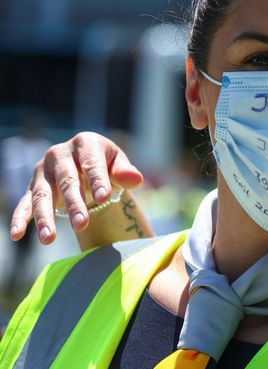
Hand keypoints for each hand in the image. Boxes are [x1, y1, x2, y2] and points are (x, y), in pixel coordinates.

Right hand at [10, 132, 143, 243]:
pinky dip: (19, 219)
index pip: (92, 164)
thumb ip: (125, 172)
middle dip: (74, 203)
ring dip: (45, 217)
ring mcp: (43, 171)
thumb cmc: (106, 164)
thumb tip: (136, 180)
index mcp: (85, 143)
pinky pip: (25, 203)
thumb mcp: (118, 163)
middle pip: (67, 181)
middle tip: (81, 224)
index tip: (104, 198)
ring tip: (49, 239)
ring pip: (43, 195)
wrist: (86, 163)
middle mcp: (59, 154)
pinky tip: (16, 235)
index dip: (98, 180)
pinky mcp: (32, 187)